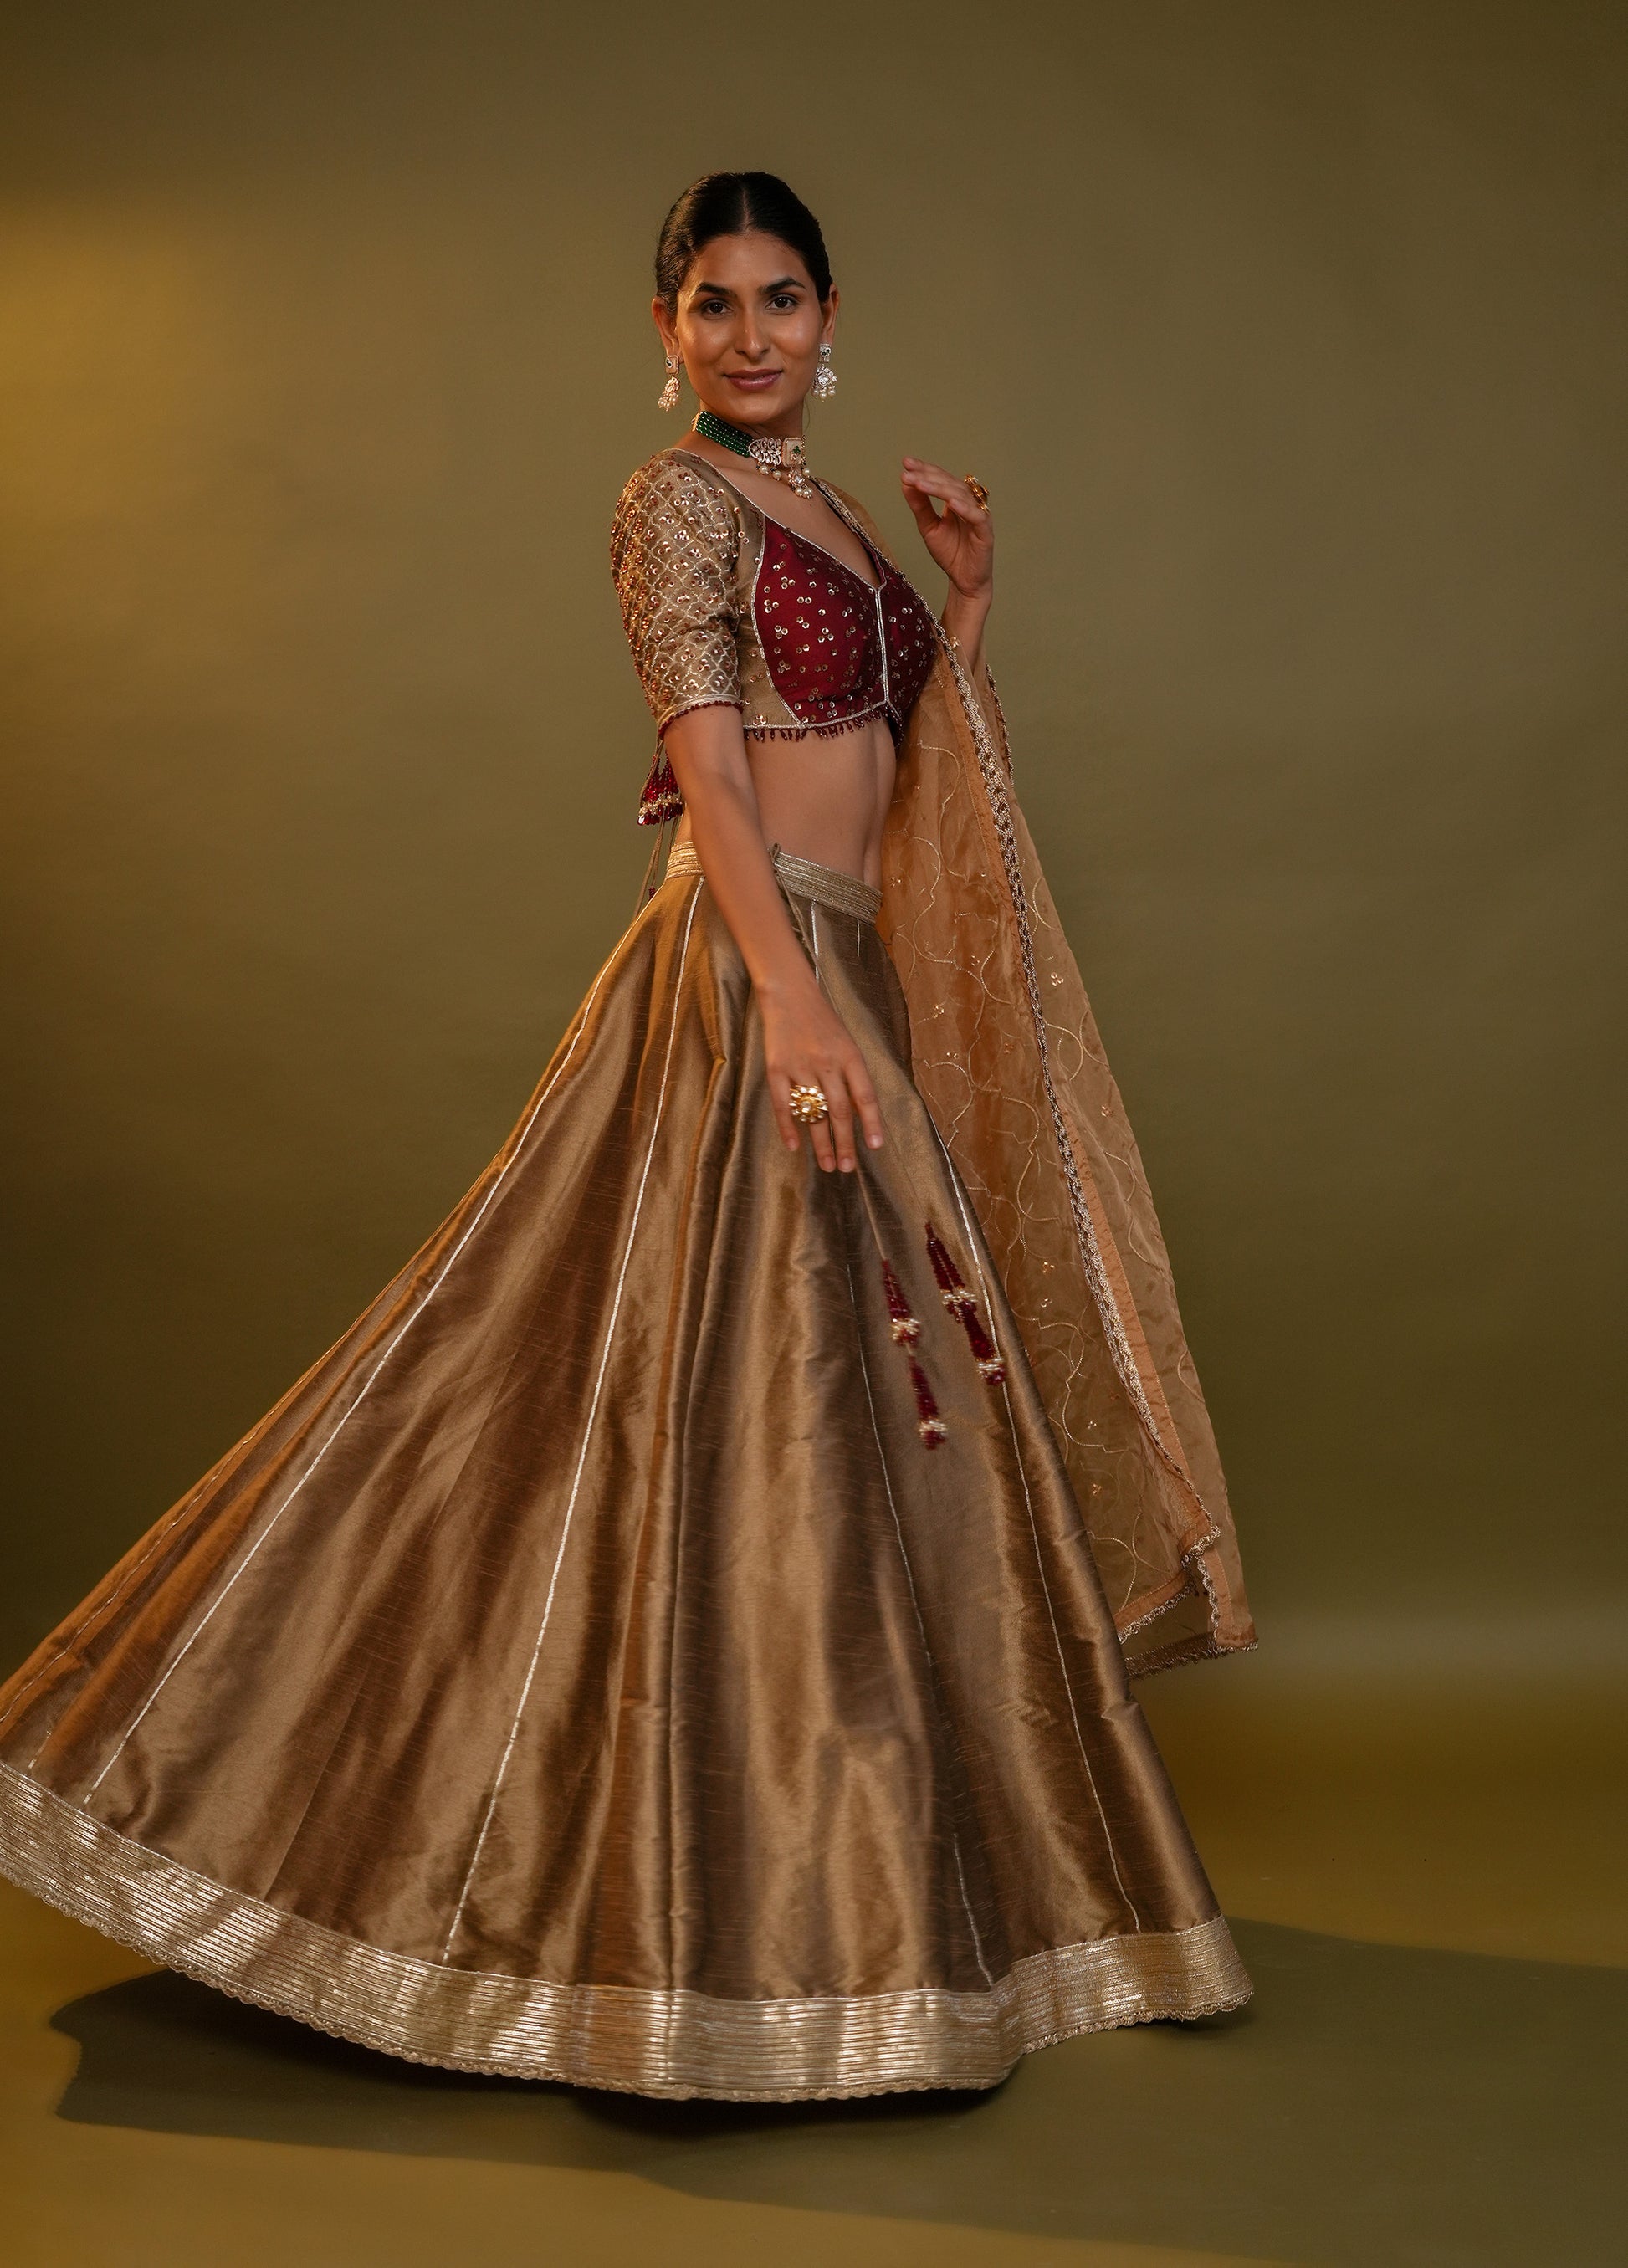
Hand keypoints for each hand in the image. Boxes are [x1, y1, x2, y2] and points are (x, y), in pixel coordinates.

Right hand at [762, 984, 884, 1171]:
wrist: (789, 993)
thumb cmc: (822, 1022)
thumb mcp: (847, 1043)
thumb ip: (853, 1075)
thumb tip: (859, 1114)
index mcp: (850, 1055)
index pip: (865, 1095)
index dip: (871, 1122)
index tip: (875, 1146)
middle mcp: (827, 1062)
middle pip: (839, 1110)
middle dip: (845, 1142)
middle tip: (848, 1167)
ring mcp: (800, 1066)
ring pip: (813, 1112)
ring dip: (821, 1143)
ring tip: (828, 1165)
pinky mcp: (776, 1068)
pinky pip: (782, 1104)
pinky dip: (788, 1127)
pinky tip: (794, 1146)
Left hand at [900, 458, 993, 601]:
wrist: (964, 581)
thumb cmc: (950, 553)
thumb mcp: (928, 527)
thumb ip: (920, 506)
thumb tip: (905, 483)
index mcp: (956, 499)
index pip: (940, 479)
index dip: (924, 470)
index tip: (906, 463)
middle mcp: (969, 503)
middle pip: (950, 483)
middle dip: (928, 476)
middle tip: (909, 472)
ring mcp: (979, 516)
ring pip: (962, 496)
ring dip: (940, 489)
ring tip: (921, 484)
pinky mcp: (985, 532)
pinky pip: (977, 516)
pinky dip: (965, 508)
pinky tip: (951, 503)